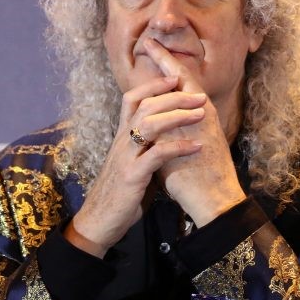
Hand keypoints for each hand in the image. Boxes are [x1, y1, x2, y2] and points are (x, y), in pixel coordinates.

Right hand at [65, 75, 207, 256]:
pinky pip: (156, 155)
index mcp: (122, 136)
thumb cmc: (120, 193)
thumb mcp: (133, 163)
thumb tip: (168, 136)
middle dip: (173, 96)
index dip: (153, 85)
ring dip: (177, 115)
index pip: (132, 99)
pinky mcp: (132, 176)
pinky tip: (196, 145)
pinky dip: (178, 146)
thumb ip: (146, 147)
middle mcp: (122, 141)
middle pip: (144, 105)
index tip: (175, 77)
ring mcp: (125, 157)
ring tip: (200, 113)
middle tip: (199, 95)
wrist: (98, 222)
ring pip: (149, 123)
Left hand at [143, 38, 246, 226]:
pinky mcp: (195, 134)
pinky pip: (179, 110)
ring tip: (151, 47)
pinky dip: (167, 93)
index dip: (168, 68)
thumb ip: (172, 135)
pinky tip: (156, 77)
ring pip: (182, 87)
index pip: (182, 87)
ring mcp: (198, 124)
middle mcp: (201, 117)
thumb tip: (157, 129)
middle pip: (183, 80)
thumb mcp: (183, 151)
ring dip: (166, 68)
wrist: (215, 200)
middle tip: (150, 39)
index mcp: (199, 120)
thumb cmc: (200, 180)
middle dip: (166, 59)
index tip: (154, 50)